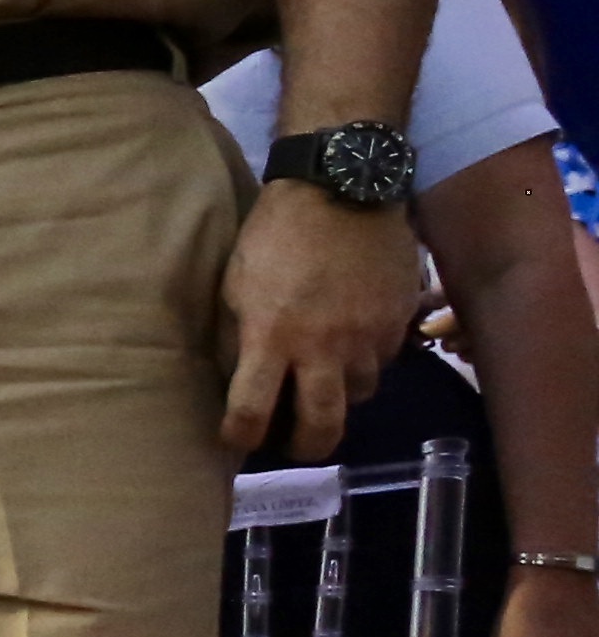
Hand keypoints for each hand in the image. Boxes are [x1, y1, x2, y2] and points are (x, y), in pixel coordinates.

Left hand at [221, 185, 420, 462]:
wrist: (342, 189)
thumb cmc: (275, 234)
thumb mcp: (236, 284)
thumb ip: (236, 336)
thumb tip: (236, 378)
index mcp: (271, 339)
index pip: (252, 412)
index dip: (241, 437)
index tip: (238, 441)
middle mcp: (324, 348)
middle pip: (322, 426)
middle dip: (307, 447)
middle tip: (296, 444)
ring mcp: (368, 338)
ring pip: (358, 394)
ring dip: (338, 394)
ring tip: (323, 378)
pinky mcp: (400, 322)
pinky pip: (383, 360)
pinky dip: (365, 360)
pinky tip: (351, 341)